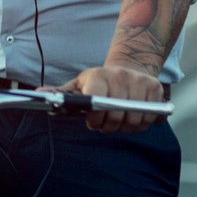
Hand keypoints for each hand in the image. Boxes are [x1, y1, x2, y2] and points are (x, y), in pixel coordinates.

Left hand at [42, 65, 164, 133]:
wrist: (128, 68)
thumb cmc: (99, 82)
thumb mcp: (79, 84)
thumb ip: (62, 93)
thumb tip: (39, 94)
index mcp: (99, 75)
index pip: (97, 100)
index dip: (94, 117)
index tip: (91, 122)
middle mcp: (121, 76)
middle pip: (116, 115)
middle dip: (108, 126)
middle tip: (103, 126)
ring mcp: (141, 82)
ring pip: (134, 120)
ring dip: (124, 128)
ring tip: (116, 122)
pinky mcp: (156, 89)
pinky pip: (149, 118)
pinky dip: (140, 125)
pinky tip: (131, 119)